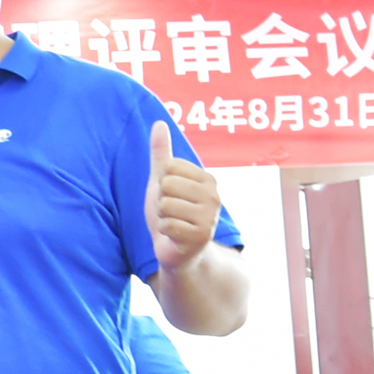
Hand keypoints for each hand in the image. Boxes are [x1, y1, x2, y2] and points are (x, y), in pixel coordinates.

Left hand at [145, 120, 220, 274]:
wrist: (176, 250)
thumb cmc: (170, 213)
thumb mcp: (162, 181)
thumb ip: (161, 154)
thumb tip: (158, 123)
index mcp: (207, 179)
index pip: (170, 167)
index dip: (162, 184)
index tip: (171, 197)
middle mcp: (214, 195)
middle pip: (167, 186)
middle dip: (161, 202)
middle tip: (171, 214)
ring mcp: (210, 216)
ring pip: (166, 205)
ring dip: (162, 218)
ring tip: (173, 224)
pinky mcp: (201, 235)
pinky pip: (167, 225)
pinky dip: (164, 232)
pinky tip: (174, 236)